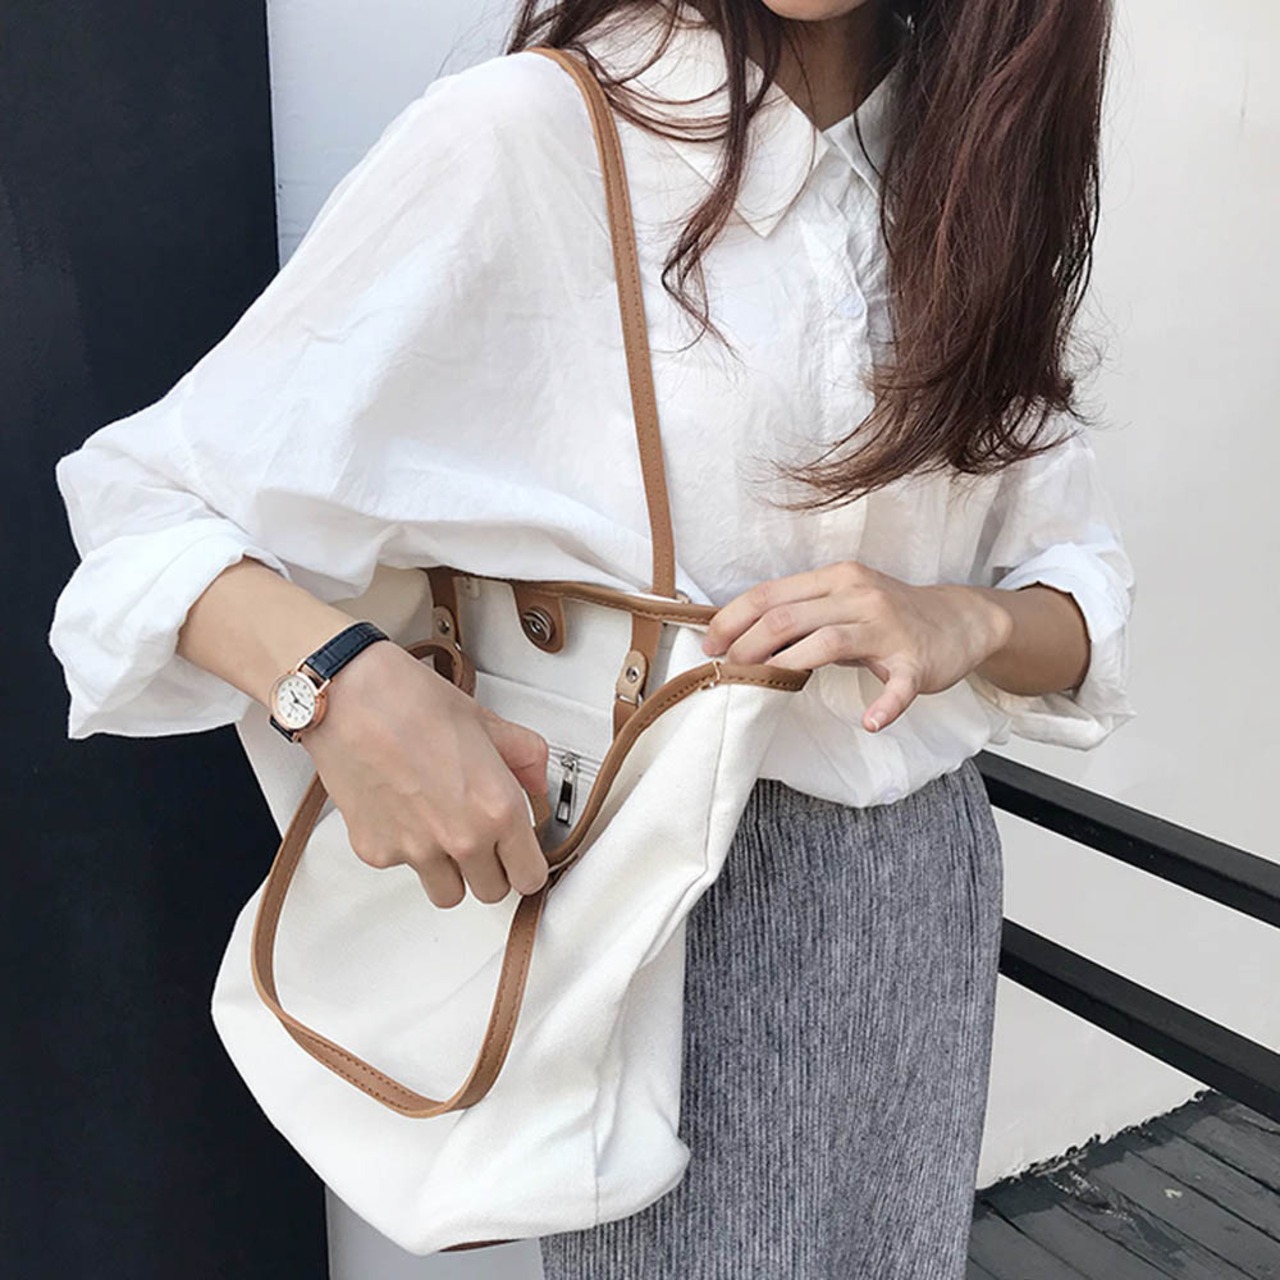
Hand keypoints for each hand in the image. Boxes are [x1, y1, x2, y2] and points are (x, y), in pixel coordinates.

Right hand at [297, 640, 550, 907]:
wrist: (349, 699)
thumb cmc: (412, 702)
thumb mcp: (485, 722)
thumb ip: (523, 756)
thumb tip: (536, 781)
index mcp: (497, 808)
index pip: (529, 876)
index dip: (527, 864)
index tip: (520, 854)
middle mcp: (461, 839)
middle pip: (492, 892)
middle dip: (491, 869)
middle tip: (481, 837)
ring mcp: (416, 851)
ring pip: (448, 894)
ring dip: (451, 871)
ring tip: (440, 827)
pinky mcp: (377, 852)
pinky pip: (403, 869)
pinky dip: (405, 849)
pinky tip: (402, 809)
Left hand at [701, 560, 1011, 733]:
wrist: (959, 620)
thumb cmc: (887, 615)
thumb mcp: (842, 602)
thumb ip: (800, 614)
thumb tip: (742, 637)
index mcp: (835, 578)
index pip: (771, 594)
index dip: (733, 619)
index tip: (709, 644)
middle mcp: (859, 596)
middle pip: (789, 617)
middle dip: (748, 645)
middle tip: (727, 671)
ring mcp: (889, 628)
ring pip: (828, 641)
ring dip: (788, 667)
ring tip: (762, 687)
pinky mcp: (917, 662)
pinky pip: (898, 686)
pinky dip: (884, 705)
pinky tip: (870, 722)